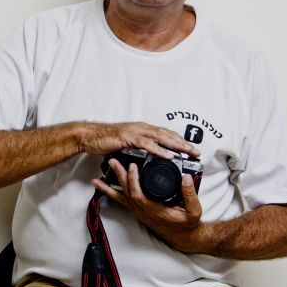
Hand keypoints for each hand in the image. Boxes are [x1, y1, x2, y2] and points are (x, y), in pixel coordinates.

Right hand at [81, 121, 199, 158]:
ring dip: (176, 145)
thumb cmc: (106, 141)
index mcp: (143, 130)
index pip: (166, 134)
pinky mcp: (129, 138)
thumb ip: (137, 150)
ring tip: (187, 152)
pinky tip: (167, 155)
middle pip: (168, 134)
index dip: (179, 140)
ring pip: (161, 137)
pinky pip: (147, 144)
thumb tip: (146, 158)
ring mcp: (136, 132)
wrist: (90, 136)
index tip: (191, 149)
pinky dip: (159, 150)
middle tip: (196, 151)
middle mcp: (142, 128)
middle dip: (183, 143)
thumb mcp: (126, 145)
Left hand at [92, 158, 201, 252]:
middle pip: (126, 193)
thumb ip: (190, 194)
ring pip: (122, 197)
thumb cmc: (187, 224)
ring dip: (110, 186)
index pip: (138, 195)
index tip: (132, 166)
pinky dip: (111, 193)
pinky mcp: (138, 211)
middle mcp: (143, 211)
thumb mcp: (194, 210)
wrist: (183, 237)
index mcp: (155, 210)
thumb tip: (186, 178)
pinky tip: (103, 187)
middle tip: (112, 161)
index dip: (133, 181)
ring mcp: (139, 212)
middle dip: (119, 176)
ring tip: (98, 177)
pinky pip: (122, 201)